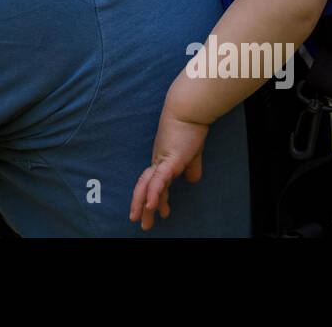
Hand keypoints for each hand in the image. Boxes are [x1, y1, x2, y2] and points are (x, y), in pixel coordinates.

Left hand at [128, 107, 207, 230]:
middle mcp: (158, 161)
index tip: (158, 212)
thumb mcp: (193, 153)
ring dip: (142, 204)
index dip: (154, 198)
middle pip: (145, 186)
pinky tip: (150, 205)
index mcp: (163, 160)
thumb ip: (191, 167)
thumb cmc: (190, 127)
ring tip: (141, 220)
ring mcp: (162, 160)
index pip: (154, 182)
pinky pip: (159, 179)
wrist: (188, 109)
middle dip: (141, 206)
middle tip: (138, 222)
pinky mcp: (169, 158)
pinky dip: (153, 193)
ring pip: (147, 185)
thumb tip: (192, 180)